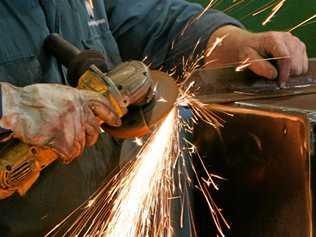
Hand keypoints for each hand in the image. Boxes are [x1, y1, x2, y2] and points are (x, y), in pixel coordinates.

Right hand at [0, 83, 121, 162]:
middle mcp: (79, 111)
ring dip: (75, 147)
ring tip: (65, 145)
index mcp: (78, 97)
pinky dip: (66, 156)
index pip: (102, 104)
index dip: (111, 113)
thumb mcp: (57, 93)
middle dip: (91, 137)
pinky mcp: (64, 140)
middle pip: (94, 129)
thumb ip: (72, 102)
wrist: (16, 107)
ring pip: (83, 143)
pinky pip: (71, 153)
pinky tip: (60, 153)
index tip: (117, 120)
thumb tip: (80, 111)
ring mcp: (73, 126)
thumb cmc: (31, 100)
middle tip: (85, 140)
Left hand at [205, 26, 307, 85]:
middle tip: (276, 80)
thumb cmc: (246, 51)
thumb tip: (274, 75)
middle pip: (296, 62)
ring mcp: (294, 41)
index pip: (286, 58)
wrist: (248, 44)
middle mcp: (287, 38)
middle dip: (287, 74)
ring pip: (301, 64)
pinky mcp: (298, 46)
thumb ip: (259, 66)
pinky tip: (284, 70)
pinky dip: (295, 69)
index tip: (280, 83)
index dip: (285, 73)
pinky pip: (303, 63)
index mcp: (273, 39)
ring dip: (292, 72)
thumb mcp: (246, 59)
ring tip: (279, 73)